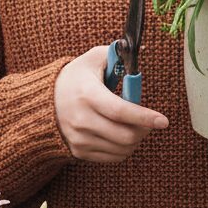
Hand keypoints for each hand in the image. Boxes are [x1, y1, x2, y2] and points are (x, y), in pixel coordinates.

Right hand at [55, 45, 168, 163]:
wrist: (44, 101)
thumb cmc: (75, 77)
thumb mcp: (93, 59)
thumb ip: (117, 53)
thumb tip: (141, 50)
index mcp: (87, 94)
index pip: (120, 111)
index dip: (144, 117)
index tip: (163, 121)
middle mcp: (82, 120)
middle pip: (125, 135)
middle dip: (145, 129)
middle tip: (150, 121)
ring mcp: (79, 138)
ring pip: (122, 149)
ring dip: (136, 139)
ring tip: (136, 126)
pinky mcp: (79, 151)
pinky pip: (112, 157)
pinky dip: (125, 149)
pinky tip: (123, 134)